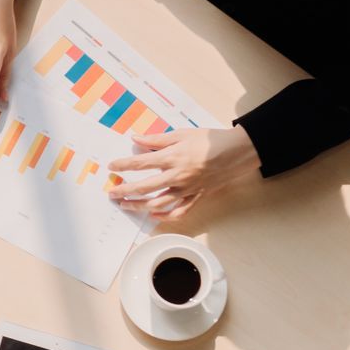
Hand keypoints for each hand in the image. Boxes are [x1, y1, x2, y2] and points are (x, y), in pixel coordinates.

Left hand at [107, 127, 259, 222]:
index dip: (124, 166)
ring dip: (139, 206)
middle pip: (145, 187)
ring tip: (126, 205)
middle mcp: (177, 176)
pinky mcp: (197, 197)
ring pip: (159, 203)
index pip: (141, 163)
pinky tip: (153, 215)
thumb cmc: (210, 140)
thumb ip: (157, 139)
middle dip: (125, 191)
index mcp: (172, 158)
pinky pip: (179, 211)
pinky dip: (165, 216)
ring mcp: (187, 189)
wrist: (237, 152)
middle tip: (112, 193)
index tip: (112, 167)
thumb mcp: (181, 134)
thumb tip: (136, 138)